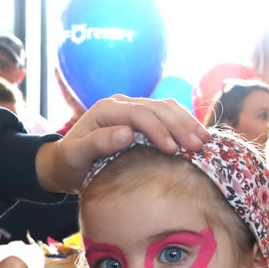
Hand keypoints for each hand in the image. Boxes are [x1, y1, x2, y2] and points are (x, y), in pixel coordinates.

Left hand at [35, 96, 208, 192]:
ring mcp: (132, 109)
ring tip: (204, 140)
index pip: (139, 114)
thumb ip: (97, 144)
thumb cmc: (69, 163)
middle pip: (157, 108)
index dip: (158, 129)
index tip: (173, 150)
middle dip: (180, 126)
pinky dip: (184, 124)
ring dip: (187, 122)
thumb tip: (126, 133)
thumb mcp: (76, 156)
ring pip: (166, 108)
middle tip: (198, 146)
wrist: (64, 163)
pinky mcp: (140, 119)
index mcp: (106, 110)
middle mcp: (121, 104)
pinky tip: (197, 136)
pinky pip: (167, 115)